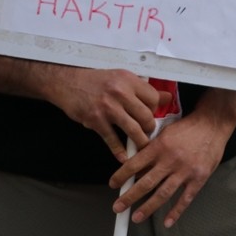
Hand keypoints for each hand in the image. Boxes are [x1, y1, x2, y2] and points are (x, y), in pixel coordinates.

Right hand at [50, 68, 169, 161]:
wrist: (68, 83)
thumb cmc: (96, 81)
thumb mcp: (121, 77)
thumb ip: (142, 88)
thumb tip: (167, 97)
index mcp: (129, 80)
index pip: (153, 98)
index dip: (156, 109)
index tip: (153, 114)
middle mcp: (120, 93)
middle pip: (146, 116)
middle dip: (150, 128)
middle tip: (148, 131)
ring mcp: (108, 108)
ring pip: (134, 130)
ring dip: (140, 141)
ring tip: (142, 145)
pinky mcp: (96, 121)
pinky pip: (112, 140)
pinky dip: (119, 151)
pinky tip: (124, 157)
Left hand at [109, 107, 233, 227]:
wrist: (212, 124)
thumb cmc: (187, 128)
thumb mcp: (165, 132)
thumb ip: (151, 149)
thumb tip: (136, 168)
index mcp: (159, 146)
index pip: (134, 164)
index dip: (121, 176)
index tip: (113, 184)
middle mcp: (171, 160)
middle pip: (146, 183)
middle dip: (129, 197)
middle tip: (118, 208)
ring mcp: (186, 170)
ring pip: (163, 193)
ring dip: (148, 207)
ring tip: (136, 217)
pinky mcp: (199, 177)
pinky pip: (186, 198)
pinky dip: (176, 212)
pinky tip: (167, 222)